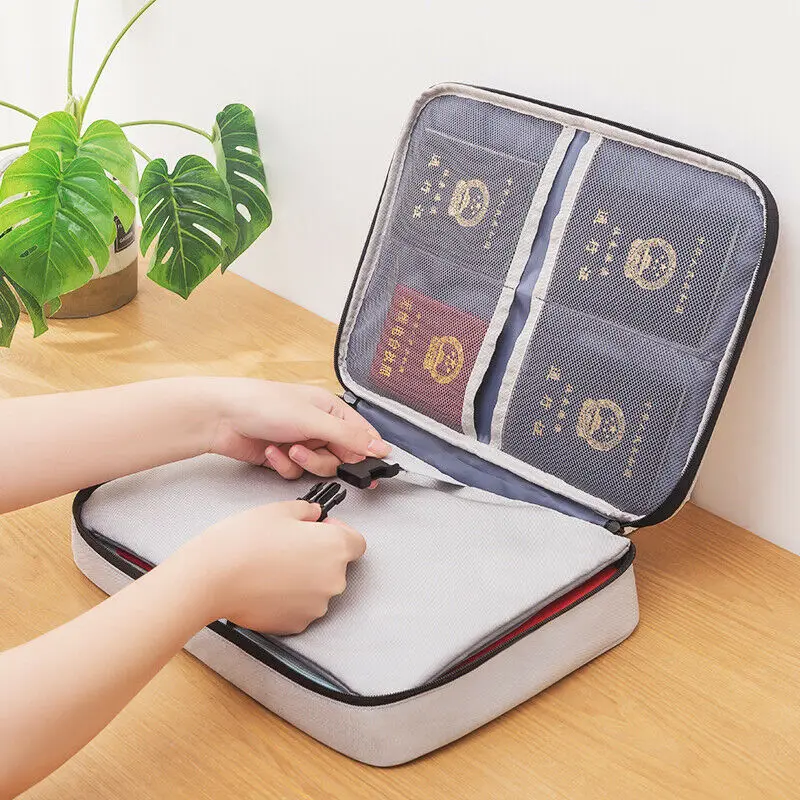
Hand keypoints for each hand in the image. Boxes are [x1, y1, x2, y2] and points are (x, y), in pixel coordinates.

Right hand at [173, 500, 365, 633]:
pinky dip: (290, 598)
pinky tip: (267, 585)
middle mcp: (333, 580)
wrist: (212, 578)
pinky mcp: (297, 624)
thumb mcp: (280, 509)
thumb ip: (307, 511)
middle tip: (288, 546)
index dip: (339, 533)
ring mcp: (317, 606)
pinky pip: (301, 607)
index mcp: (335, 548)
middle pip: (336, 565)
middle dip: (318, 555)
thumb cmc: (244, 542)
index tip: (320, 529)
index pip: (356, 542)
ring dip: (304, 578)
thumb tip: (314, 515)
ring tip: (273, 566)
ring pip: (317, 588)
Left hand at [203, 378, 389, 477]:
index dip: (368, 453)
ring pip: (320, 468)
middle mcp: (318, 426)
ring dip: (304, 462)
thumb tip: (380, 447)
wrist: (221, 417)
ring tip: (288, 449)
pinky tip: (272, 451)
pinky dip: (284, 465)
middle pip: (342, 456)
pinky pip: (297, 472)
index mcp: (331, 409)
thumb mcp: (313, 420)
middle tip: (311, 453)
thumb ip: (350, 437)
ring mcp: (301, 442)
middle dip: (326, 459)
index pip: (362, 435)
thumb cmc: (263, 404)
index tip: (373, 471)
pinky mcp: (283, 458)